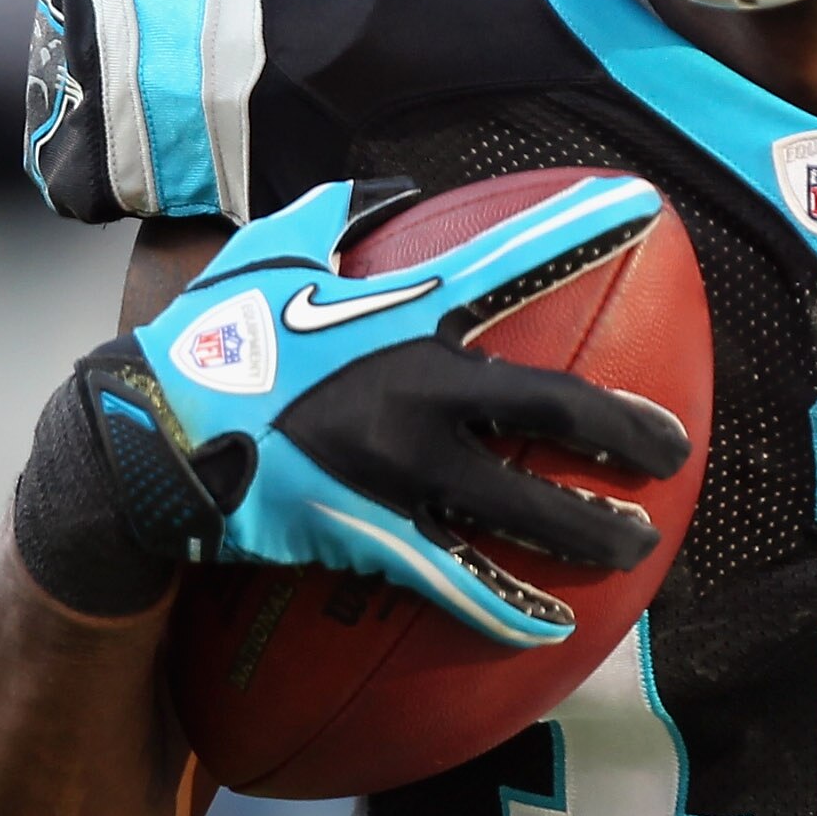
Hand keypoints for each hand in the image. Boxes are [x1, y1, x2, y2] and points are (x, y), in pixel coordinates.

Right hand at [32, 174, 691, 646]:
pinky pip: (454, 580)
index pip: (509, 260)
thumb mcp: (273, 253)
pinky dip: (506, 607)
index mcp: (398, 309)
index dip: (582, 231)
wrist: (144, 436)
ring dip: (588, 528)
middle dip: (623, 428)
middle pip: (552, 403)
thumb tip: (390, 187)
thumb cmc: (209, 341)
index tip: (647, 209)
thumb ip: (338, 214)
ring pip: (520, 505)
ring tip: (636, 544)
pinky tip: (552, 627)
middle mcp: (415, 385)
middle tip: (672, 449)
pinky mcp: (366, 534)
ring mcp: (397, 466)